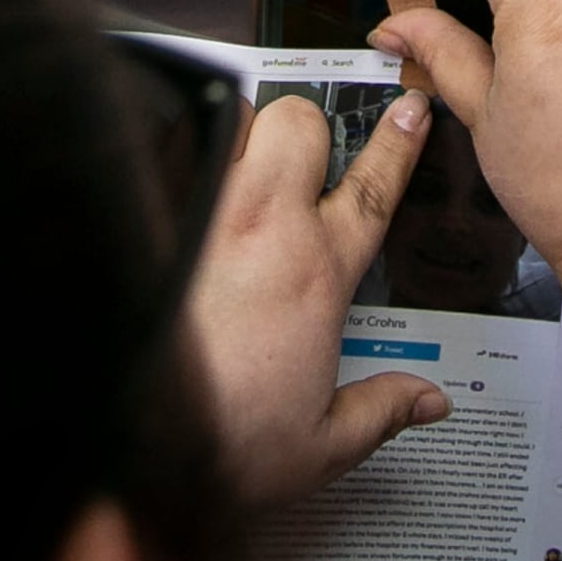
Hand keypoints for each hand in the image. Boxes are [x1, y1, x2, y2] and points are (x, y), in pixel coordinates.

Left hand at [181, 88, 450, 505]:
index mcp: (316, 274)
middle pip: (299, 124)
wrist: (134, 449)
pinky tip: (170, 186)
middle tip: (294, 161)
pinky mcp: (146, 216)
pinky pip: (169, 148)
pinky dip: (176, 151)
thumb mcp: (321, 447)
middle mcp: (263, 226)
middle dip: (302, 131)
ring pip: (233, 119)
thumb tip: (427, 402)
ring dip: (238, 133)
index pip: (372, 188)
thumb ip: (380, 412)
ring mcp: (201, 213)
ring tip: (230, 166)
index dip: (397, 144)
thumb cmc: (221, 446)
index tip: (408, 111)